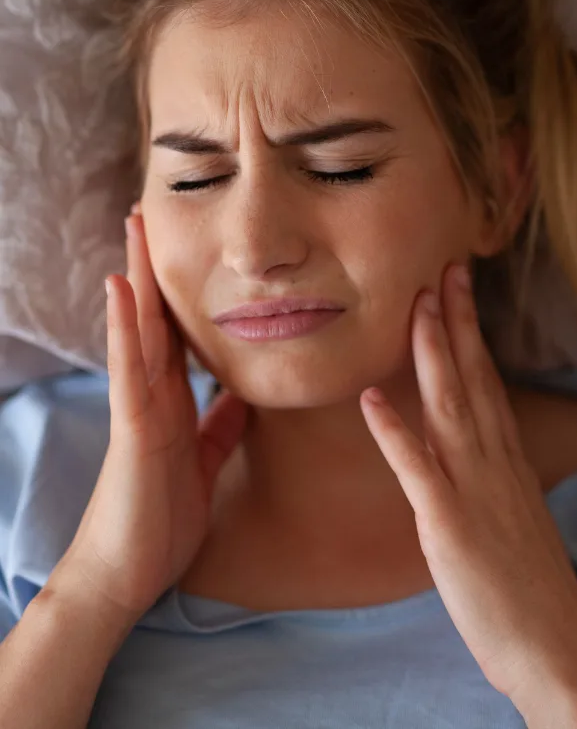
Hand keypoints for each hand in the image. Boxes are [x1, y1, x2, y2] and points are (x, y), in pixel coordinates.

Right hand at [59, 203, 249, 625]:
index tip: (190, 251)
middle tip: (153, 216)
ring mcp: (138, 407)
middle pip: (156, 320)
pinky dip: (127, 327)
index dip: (182, 294)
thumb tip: (242, 395)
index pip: (178, 336)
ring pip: (139, 331)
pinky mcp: (132, 428)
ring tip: (135, 228)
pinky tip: (123, 288)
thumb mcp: (204, 461)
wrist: (128, 572)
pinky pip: (131, 370)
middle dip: (155, 269)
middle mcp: (153, 395)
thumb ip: (219, 426)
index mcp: (173, 403)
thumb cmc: (162, 518)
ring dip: (137, 278)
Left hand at [359, 262, 576, 703]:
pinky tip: (370, 399)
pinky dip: (394, 432)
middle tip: (442, 268)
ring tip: (414, 306)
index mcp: (506, 459)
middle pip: (472, 377)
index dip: (471, 331)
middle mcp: (493, 462)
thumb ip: (493, 476)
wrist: (555, 645)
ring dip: (431, 353)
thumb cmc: (530, 586)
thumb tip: (475, 450)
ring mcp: (473, 489)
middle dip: (455, 320)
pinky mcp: (449, 524)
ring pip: (450, 406)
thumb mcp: (514, 514)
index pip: (488, 380)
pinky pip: (418, 470)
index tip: (459, 289)